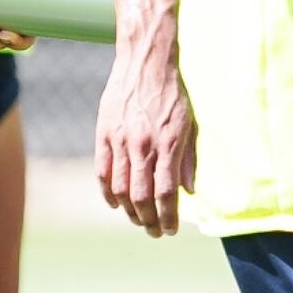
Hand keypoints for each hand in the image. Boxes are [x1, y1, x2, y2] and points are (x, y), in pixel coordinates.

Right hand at [94, 44, 196, 237]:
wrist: (145, 61)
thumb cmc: (171, 92)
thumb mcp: (190, 124)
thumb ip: (188, 159)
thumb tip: (189, 191)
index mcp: (167, 145)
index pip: (166, 193)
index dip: (167, 217)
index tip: (170, 230)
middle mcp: (142, 146)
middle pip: (141, 197)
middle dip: (148, 221)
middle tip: (154, 231)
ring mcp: (120, 140)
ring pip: (119, 188)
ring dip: (129, 211)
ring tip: (137, 219)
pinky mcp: (104, 132)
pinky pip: (102, 170)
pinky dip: (107, 192)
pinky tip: (115, 202)